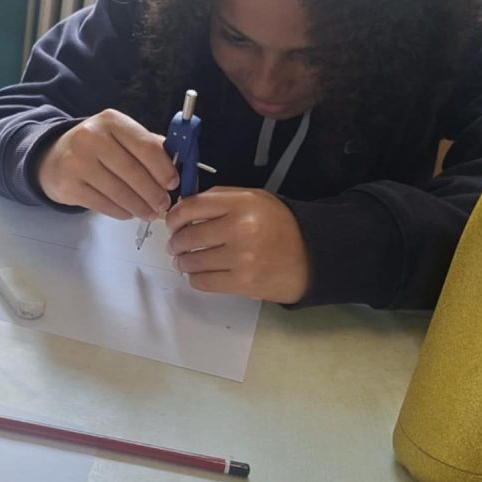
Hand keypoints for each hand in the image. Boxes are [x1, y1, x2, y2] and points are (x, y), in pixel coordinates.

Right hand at [36, 110, 179, 219]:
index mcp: (111, 121)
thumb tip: (179, 167)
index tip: (174, 183)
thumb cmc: (95, 149)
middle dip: (154, 193)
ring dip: (140, 206)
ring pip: (119, 191)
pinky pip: (103, 204)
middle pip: (133, 172)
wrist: (53, 158)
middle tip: (164, 204)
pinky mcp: (69, 185)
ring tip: (150, 213)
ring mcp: (78, 162)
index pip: (146, 146)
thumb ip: (148, 147)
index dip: (164, 168)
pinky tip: (129, 212)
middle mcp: (92, 137)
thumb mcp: (119, 137)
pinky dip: (121, 211)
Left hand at [165, 187, 310, 303]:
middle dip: (175, 242)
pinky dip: (194, 278)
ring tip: (184, 260)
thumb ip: (219, 199)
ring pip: (192, 260)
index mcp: (242, 203)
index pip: (191, 207)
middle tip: (175, 245)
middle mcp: (241, 228)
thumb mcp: (254, 199)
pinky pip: (203, 281)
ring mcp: (242, 257)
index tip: (170, 223)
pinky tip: (198, 273)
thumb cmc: (280, 227)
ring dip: (182, 261)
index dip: (174, 216)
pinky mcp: (243, 282)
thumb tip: (182, 207)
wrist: (311, 257)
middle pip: (188, 236)